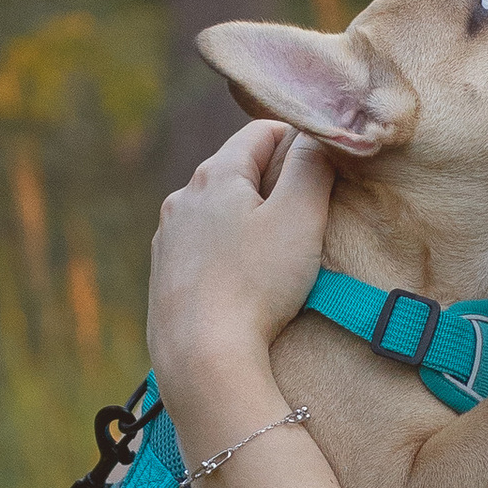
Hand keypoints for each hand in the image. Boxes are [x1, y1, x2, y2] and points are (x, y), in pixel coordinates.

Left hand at [147, 121, 333, 405]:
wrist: (201, 355)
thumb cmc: (256, 284)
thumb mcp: (300, 216)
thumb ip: (311, 165)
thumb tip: (316, 134)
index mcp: (214, 175)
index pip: (261, 132)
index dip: (297, 139)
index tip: (323, 162)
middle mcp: (182, 198)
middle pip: (235, 169)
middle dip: (271, 179)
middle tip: (308, 207)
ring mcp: (168, 237)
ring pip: (215, 208)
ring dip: (245, 215)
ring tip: (276, 247)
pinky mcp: (163, 275)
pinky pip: (201, 245)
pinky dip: (225, 248)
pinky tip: (242, 276)